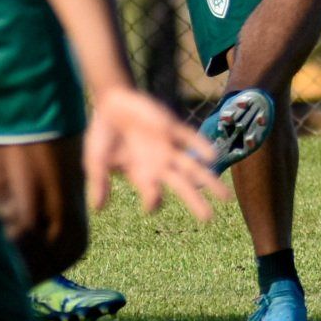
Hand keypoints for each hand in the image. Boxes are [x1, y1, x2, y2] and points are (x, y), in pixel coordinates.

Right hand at [83, 88, 229, 220]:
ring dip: (208, 180)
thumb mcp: (95, 160)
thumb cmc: (103, 134)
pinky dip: (200, 146)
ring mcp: (168, 147)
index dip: (152, 202)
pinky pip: (189, 139)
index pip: (154, 197)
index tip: (150, 204)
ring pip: (192, 167)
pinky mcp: (172, 127)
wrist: (111, 102)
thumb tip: (98, 209)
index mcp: (142, 175)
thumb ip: (99, 182)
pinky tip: (212, 157)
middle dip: (195, 202)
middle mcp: (159, 165)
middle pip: (182, 187)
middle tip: (208, 219)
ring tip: (225, 197)